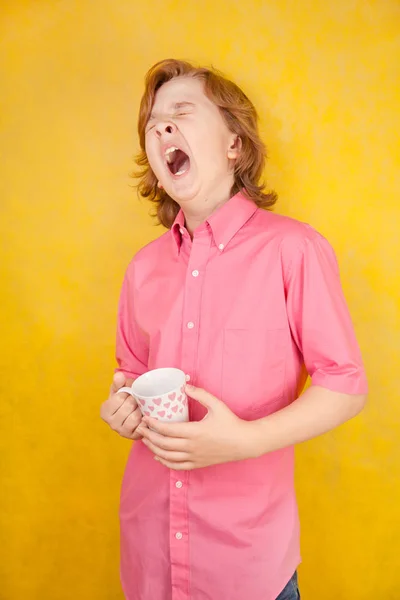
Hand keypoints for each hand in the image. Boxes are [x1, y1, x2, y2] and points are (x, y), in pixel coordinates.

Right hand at [100, 372, 142, 439]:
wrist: (134, 413)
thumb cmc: (125, 400)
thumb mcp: (120, 390)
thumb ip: (119, 382)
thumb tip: (119, 376)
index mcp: (105, 410)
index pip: (119, 398)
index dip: (128, 394)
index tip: (129, 394)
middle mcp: (111, 423)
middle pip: (128, 407)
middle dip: (135, 401)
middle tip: (137, 400)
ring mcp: (121, 431)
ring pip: (134, 418)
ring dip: (140, 410)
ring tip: (141, 408)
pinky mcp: (133, 436)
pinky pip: (141, 427)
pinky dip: (145, 420)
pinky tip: (144, 416)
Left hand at [137, 385, 261, 469]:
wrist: (244, 443)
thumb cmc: (231, 422)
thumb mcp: (217, 404)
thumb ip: (200, 394)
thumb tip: (184, 385)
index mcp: (195, 432)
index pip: (167, 430)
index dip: (153, 424)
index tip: (145, 418)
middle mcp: (192, 447)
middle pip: (163, 444)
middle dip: (148, 436)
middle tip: (140, 427)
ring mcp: (194, 457)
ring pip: (167, 457)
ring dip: (153, 449)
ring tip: (145, 440)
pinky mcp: (198, 464)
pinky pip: (176, 466)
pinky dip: (164, 462)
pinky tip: (158, 456)